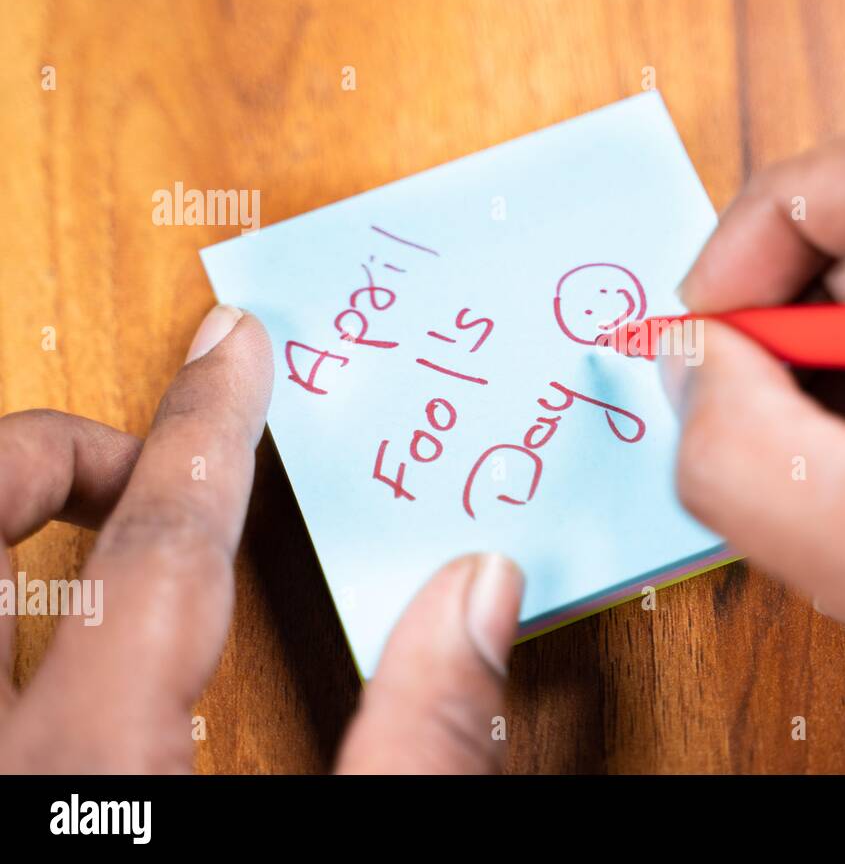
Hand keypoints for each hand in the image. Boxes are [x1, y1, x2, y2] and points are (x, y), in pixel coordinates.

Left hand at [0, 305, 522, 772]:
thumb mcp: (346, 842)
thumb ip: (416, 741)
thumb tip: (477, 591)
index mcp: (90, 769)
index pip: (157, 552)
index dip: (207, 435)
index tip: (233, 350)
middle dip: (53, 457)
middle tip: (138, 458)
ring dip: (10, 512)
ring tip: (89, 516)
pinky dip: (1, 604)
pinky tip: (59, 629)